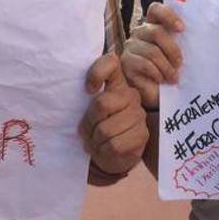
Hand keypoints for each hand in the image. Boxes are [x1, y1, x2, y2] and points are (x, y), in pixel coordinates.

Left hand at [79, 53, 147, 174]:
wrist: (113, 155)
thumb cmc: (98, 128)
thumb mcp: (89, 110)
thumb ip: (85, 97)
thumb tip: (76, 89)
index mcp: (117, 84)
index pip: (110, 64)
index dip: (96, 73)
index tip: (87, 90)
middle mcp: (130, 95)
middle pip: (101, 103)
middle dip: (88, 124)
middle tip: (86, 133)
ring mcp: (139, 115)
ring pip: (105, 129)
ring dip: (94, 141)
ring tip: (95, 143)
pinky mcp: (142, 135)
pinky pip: (114, 145)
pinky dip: (103, 151)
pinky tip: (104, 150)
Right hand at [121, 3, 183, 109]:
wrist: (157, 93)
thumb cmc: (170, 70)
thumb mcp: (179, 54)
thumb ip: (183, 41)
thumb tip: (202, 34)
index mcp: (154, 25)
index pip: (156, 9)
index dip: (168, 15)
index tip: (182, 29)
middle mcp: (140, 32)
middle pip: (156, 32)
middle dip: (172, 49)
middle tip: (180, 63)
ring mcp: (130, 46)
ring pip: (152, 51)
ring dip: (166, 67)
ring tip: (173, 77)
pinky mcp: (126, 62)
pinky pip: (144, 64)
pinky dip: (157, 73)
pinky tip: (161, 80)